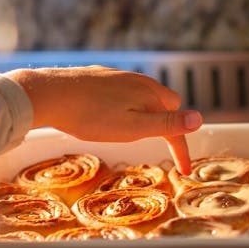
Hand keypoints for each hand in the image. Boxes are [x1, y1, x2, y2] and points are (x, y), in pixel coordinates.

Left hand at [6, 67, 202, 173]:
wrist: (48, 94)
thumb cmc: (91, 116)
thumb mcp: (133, 127)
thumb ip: (167, 124)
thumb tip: (199, 119)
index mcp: (150, 93)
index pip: (177, 122)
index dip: (181, 148)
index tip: (182, 170)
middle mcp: (138, 81)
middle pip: (166, 104)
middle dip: (167, 124)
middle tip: (158, 145)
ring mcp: (118, 77)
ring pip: (143, 98)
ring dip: (147, 115)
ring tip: (133, 134)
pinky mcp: (101, 77)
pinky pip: (124, 93)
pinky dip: (127, 107)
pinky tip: (109, 117)